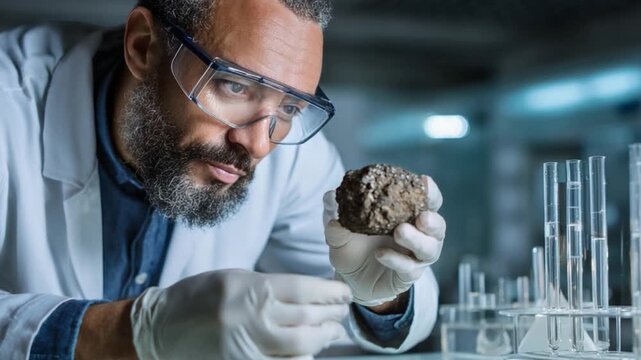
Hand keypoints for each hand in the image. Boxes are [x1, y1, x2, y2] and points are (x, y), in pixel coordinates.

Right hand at [130, 269, 351, 358]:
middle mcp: (250, 316)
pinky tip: (312, 353)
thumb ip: (270, 288)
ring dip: (323, 337)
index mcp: (249, 288)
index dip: (329, 292)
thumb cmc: (197, 298)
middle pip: (306, 317)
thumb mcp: (234, 280)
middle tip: (344, 313)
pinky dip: (302, 359)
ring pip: (300, 343)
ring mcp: (246, 345)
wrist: (159, 328)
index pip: (302, 289)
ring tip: (334, 331)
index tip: (343, 293)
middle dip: (332, 315)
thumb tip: (308, 296)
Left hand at [324, 175, 444, 306]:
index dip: (430, 192)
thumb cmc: (352, 247)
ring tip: (400, 232)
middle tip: (421, 217)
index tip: (425, 182)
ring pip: (429, 249)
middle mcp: (418, 235)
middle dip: (432, 220)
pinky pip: (409, 269)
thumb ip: (336, 214)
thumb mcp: (340, 230)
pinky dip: (396, 260)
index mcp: (408, 215)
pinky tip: (381, 254)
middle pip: (437, 226)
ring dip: (417, 240)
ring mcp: (415, 257)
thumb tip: (330, 197)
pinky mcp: (407, 276)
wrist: (349, 279)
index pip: (428, 201)